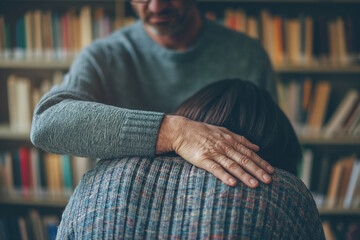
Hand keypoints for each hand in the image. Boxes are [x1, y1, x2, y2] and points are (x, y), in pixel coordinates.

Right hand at [156, 115, 273, 186]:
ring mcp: (213, 153)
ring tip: (255, 185)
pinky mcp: (202, 159)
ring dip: (244, 175)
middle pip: (244, 160)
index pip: (249, 152)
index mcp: (230, 140)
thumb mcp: (223, 131)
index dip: (261, 162)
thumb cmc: (202, 131)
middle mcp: (224, 146)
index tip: (271, 171)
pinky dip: (224, 176)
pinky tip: (232, 183)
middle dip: (257, 170)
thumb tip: (257, 146)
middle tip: (269, 180)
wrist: (182, 130)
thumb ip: (240, 139)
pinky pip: (215, 168)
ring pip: (232, 165)